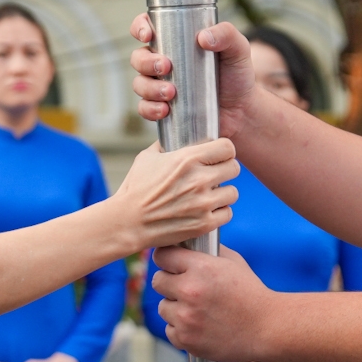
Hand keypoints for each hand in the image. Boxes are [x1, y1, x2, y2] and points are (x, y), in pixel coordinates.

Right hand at [106, 138, 238, 251]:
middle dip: (225, 170)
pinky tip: (207, 210)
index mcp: (187, 159)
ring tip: (210, 194)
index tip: (218, 156)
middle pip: (234, 168)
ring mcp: (203, 203)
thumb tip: (177, 137)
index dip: (223, 151)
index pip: (227, 147)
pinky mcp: (204, 224)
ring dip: (223, 193)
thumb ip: (167, 146)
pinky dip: (219, 212)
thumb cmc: (135, 189)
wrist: (127, 222)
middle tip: (215, 175)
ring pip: (233, 192)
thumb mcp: (147, 158)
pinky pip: (227, 213)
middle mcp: (199, 180)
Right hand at [130, 15, 259, 132]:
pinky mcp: (162, 108)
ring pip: (139, 83)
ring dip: (149, 88)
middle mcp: (163, 61)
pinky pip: (144, 108)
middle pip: (138, 57)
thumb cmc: (237, 75)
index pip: (147, 27)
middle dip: (146, 62)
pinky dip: (149, 109)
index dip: (140, 27)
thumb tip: (203, 37)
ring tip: (171, 93)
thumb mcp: (238, 49)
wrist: (241, 111)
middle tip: (166, 67)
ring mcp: (160, 86)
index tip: (148, 35)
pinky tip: (164, 110)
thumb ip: (227, 34)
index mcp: (175, 41)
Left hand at [149, 245, 274, 361]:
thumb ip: (205, 253)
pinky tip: (200, 325)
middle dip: (169, 283)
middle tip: (185, 287)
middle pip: (158, 281)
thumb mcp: (232, 262)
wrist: (267, 328)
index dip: (166, 258)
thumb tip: (183, 244)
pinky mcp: (186, 340)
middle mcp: (190, 291)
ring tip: (198, 309)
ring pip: (163, 307)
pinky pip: (170, 330)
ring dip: (175, 308)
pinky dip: (181, 329)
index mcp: (201, 267)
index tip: (170, 263)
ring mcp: (186, 318)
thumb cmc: (251, 293)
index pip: (162, 256)